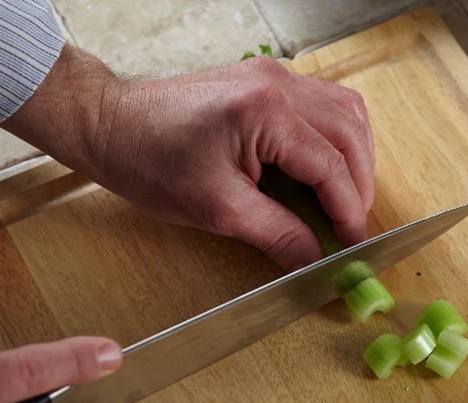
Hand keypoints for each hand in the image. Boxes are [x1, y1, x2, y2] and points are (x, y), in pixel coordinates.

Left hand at [1, 45, 375, 270]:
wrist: (110, 125)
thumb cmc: (150, 160)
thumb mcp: (217, 209)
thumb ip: (276, 234)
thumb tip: (315, 261)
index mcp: (266, 110)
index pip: (331, 165)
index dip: (348, 211)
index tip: (354, 246)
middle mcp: (278, 84)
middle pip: (349, 133)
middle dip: (358, 186)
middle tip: (350, 230)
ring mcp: (274, 76)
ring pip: (345, 113)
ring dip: (354, 160)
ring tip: (343, 202)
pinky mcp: (265, 81)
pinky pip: (323, 105)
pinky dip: (334, 141)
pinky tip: (324, 172)